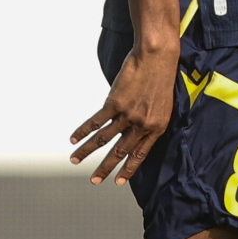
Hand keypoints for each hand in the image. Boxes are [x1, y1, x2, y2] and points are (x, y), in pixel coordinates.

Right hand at [70, 46, 176, 184]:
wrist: (157, 56)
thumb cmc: (162, 75)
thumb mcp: (163, 102)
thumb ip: (150, 119)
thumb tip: (135, 128)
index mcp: (158, 127)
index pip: (140, 154)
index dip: (128, 169)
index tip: (118, 182)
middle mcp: (142, 124)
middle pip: (120, 151)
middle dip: (105, 168)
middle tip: (94, 181)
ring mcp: (128, 115)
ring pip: (103, 139)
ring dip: (87, 151)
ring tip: (74, 160)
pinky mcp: (115, 103)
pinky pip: (96, 122)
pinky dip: (83, 131)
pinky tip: (74, 139)